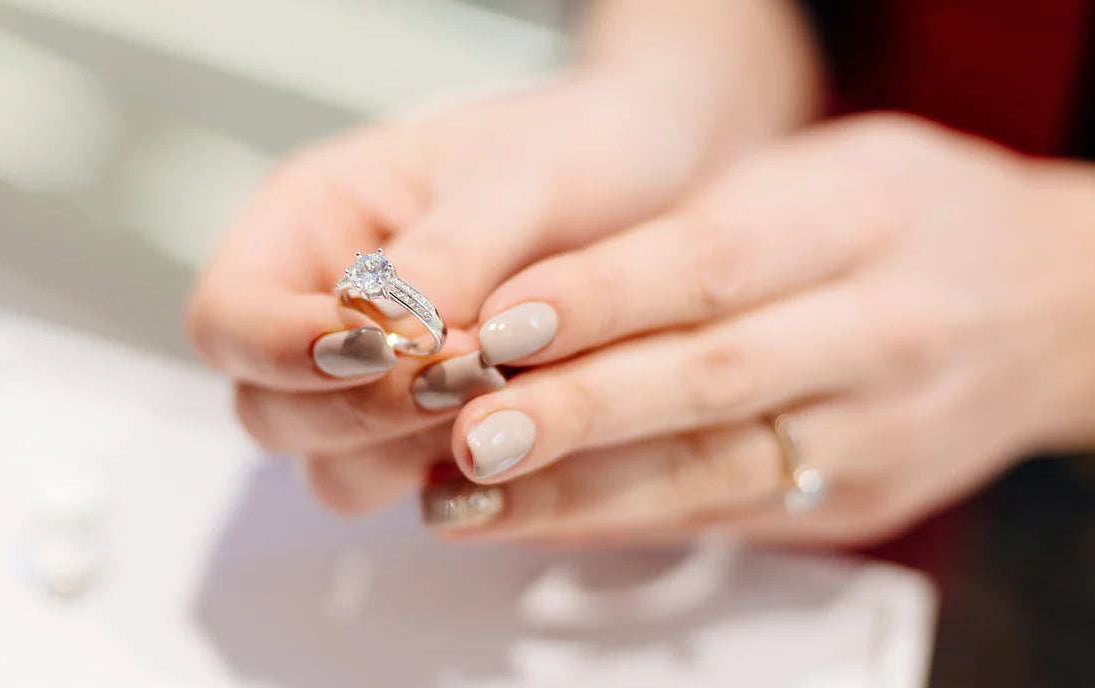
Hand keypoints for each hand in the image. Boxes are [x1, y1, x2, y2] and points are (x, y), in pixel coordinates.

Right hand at [186, 0, 822, 513]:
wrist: (652, 177)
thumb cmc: (575, 148)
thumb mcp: (516, 178)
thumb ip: (448, 253)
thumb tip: (384, 333)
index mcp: (311, 225)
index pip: (230, 317)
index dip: (280, 349)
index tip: (377, 351)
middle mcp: (325, 311)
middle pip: (269, 411)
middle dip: (360, 409)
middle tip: (469, 374)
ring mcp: (377, 381)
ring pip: (338, 465)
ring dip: (412, 450)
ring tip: (508, 391)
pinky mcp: (435, 429)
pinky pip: (418, 482)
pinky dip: (463, 471)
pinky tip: (528, 427)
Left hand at [419, 114, 1094, 545]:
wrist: (1052, 305)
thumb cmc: (910, 218)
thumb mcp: (812, 175)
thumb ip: (693, 229)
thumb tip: (538, 301)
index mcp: (861, 224)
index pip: (710, 266)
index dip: (597, 301)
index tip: (496, 326)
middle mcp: (880, 336)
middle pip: (709, 383)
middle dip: (576, 418)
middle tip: (467, 435)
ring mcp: (878, 434)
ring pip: (711, 475)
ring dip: (576, 497)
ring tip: (468, 501)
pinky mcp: (862, 503)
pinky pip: (725, 517)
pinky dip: (620, 523)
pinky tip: (540, 520)